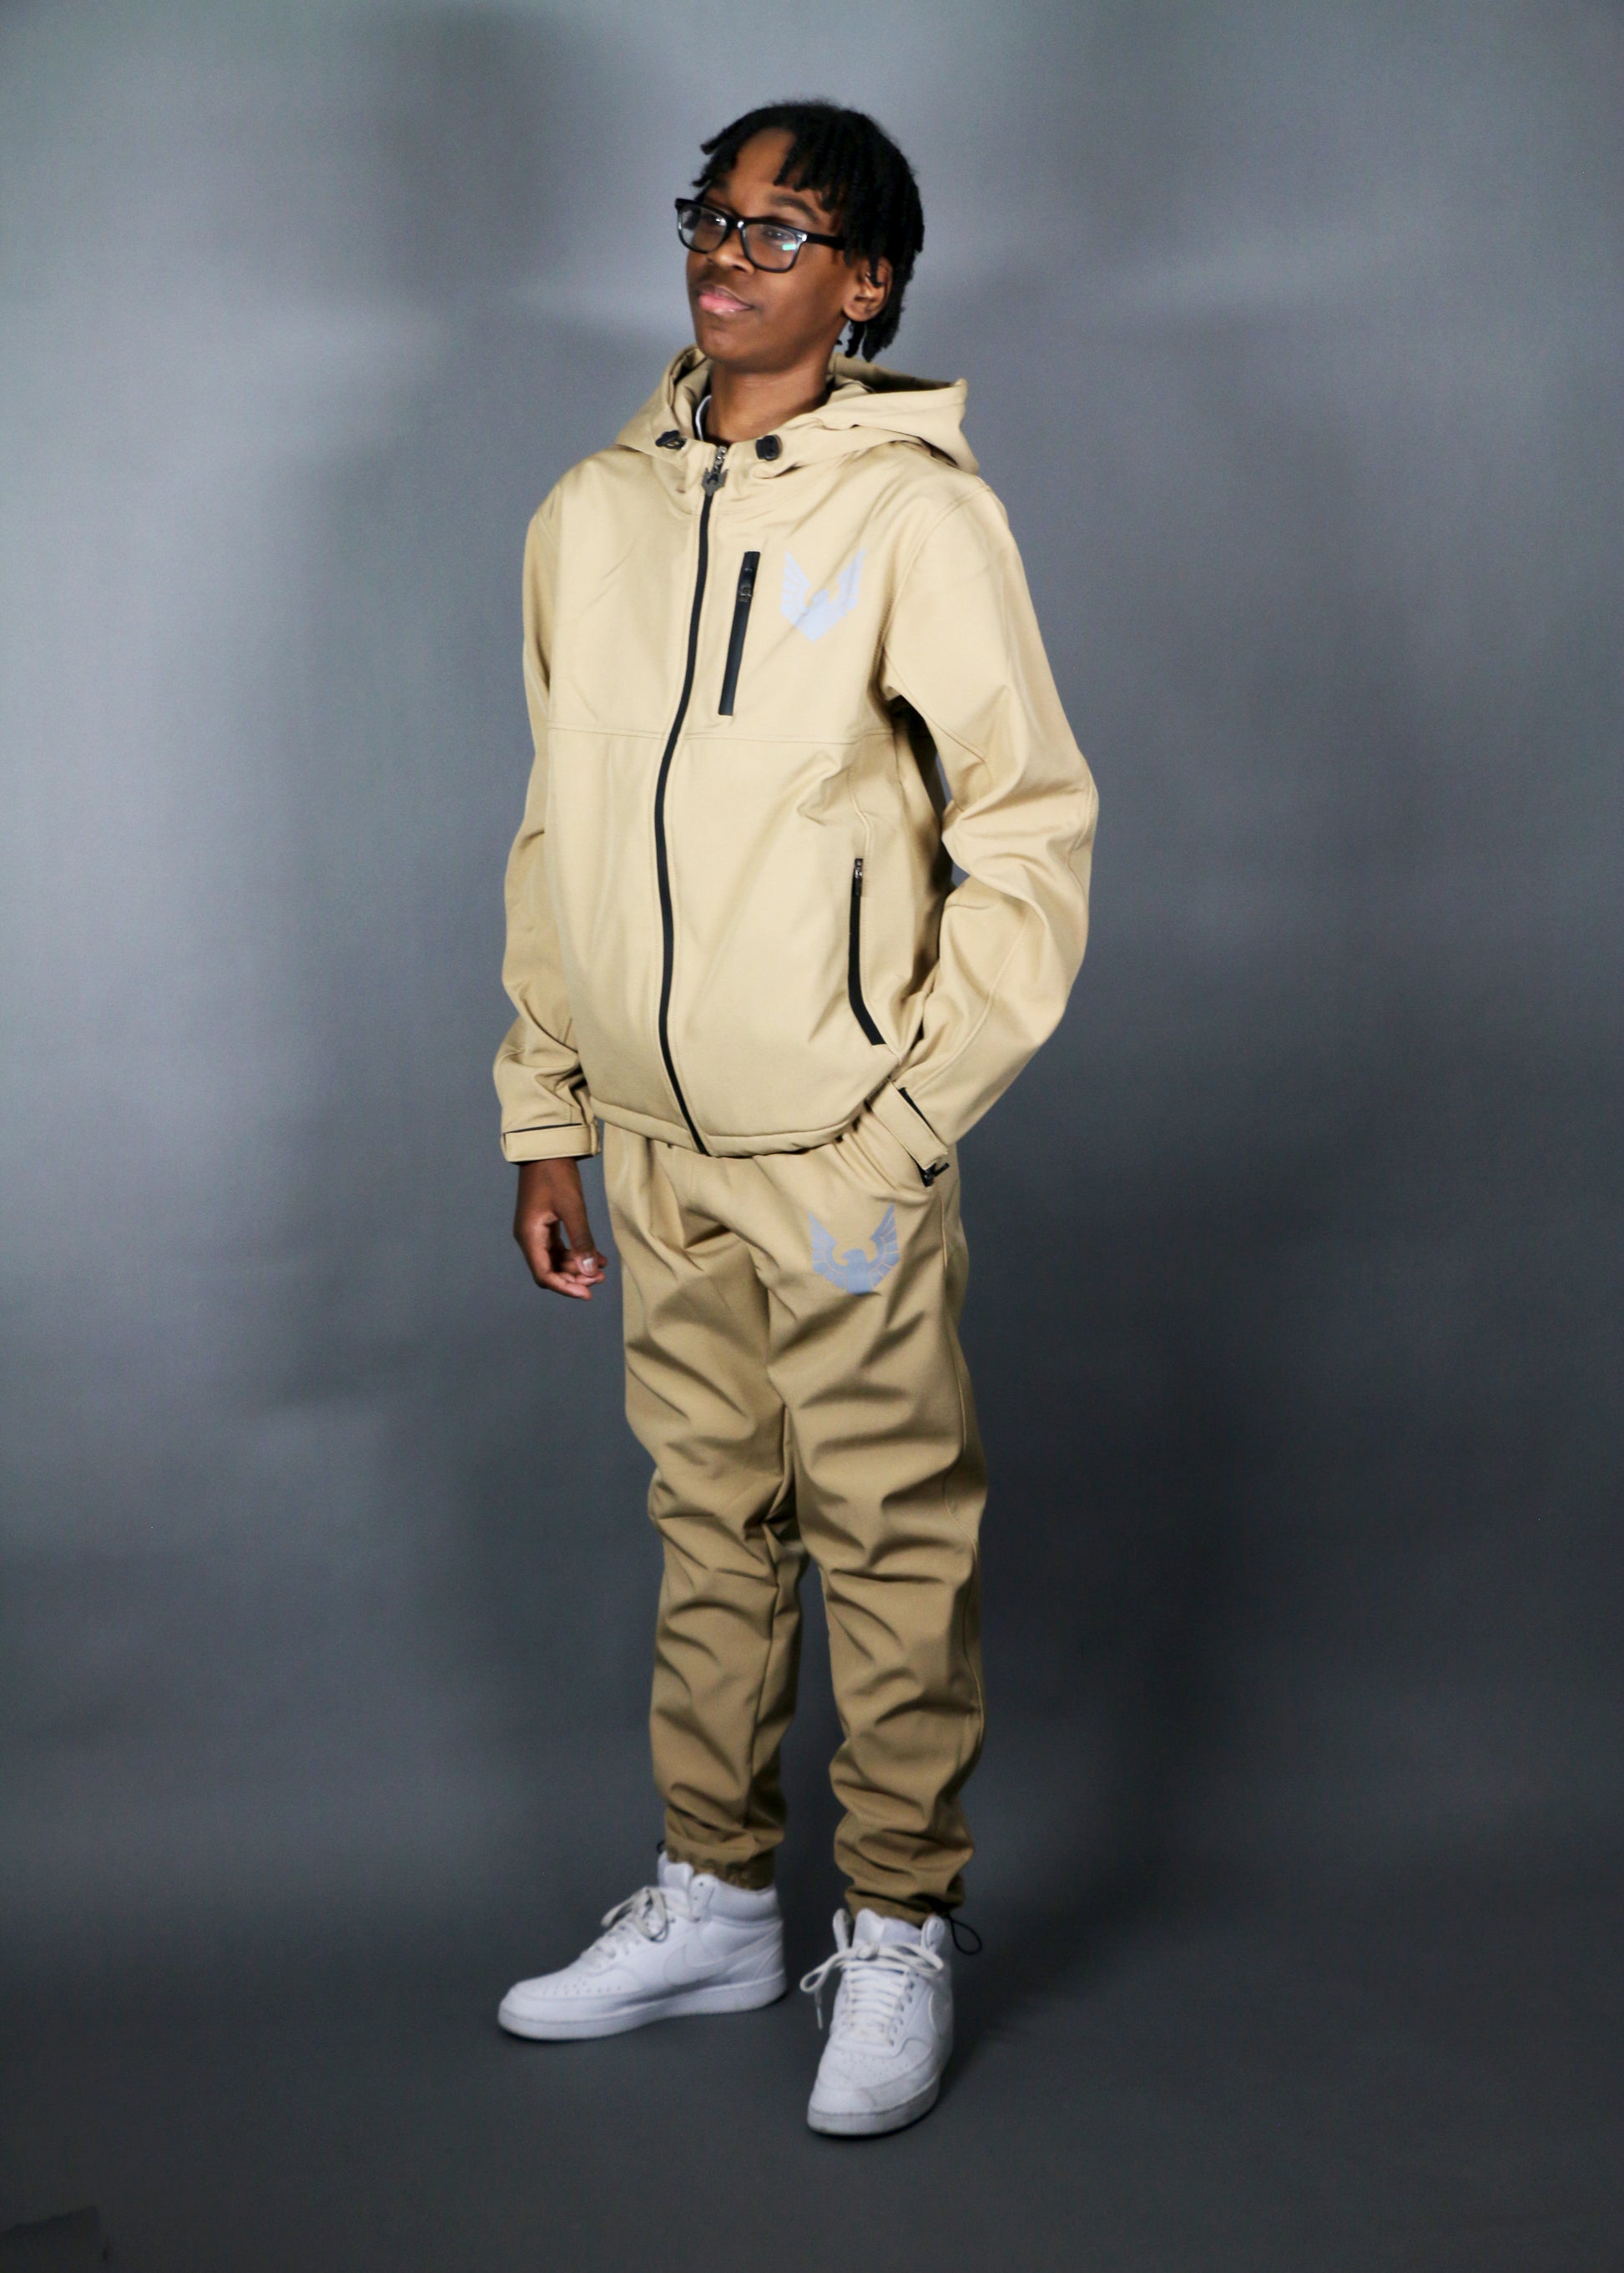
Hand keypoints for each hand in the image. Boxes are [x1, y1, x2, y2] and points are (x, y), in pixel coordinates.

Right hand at [513, 1157, 607, 1300]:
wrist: (545, 1148)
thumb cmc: (556, 1174)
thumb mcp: (572, 1207)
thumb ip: (581, 1240)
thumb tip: (589, 1271)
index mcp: (529, 1236)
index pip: (544, 1274)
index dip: (565, 1288)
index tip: (588, 1293)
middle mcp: (529, 1237)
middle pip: (550, 1270)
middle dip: (574, 1278)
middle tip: (599, 1279)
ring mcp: (536, 1231)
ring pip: (556, 1260)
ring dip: (577, 1267)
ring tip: (601, 1269)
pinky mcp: (544, 1224)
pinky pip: (559, 1247)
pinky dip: (576, 1253)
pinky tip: (596, 1257)